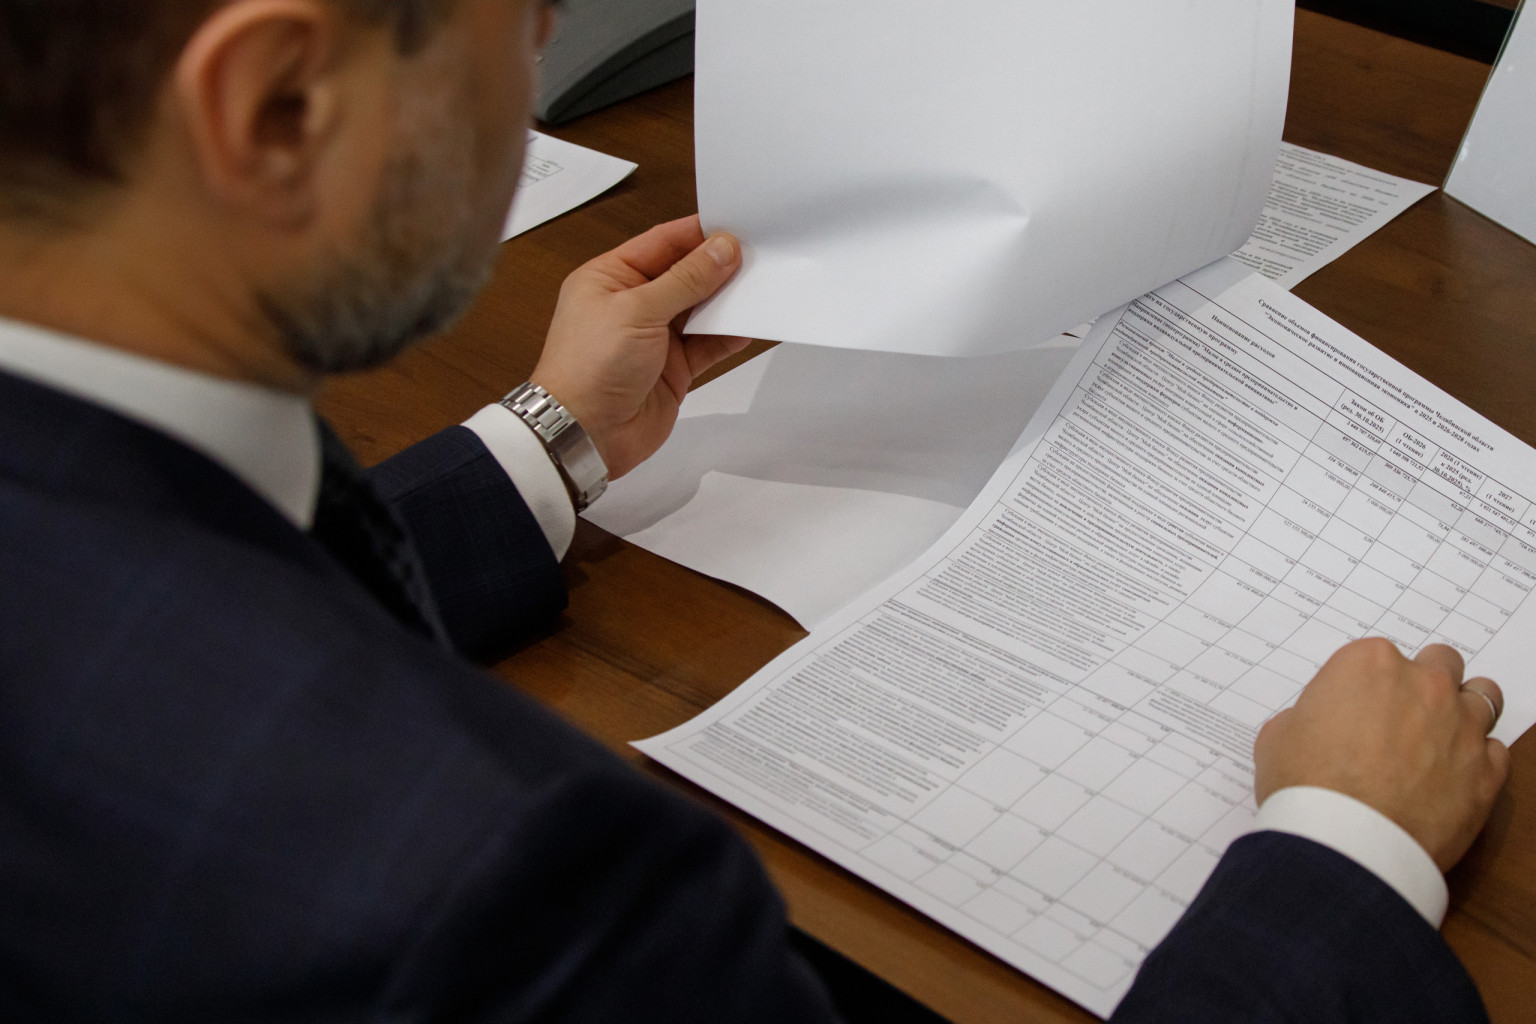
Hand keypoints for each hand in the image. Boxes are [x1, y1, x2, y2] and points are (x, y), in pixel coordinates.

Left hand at [529, 215, 749, 478]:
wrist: (584, 434)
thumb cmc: (590, 366)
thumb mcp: (638, 310)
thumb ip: (686, 279)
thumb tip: (723, 248)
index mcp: (610, 277)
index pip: (662, 243)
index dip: (699, 234)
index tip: (737, 225)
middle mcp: (633, 303)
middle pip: (685, 274)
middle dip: (719, 266)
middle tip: (759, 254)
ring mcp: (654, 337)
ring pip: (700, 309)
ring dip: (727, 301)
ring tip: (761, 285)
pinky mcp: (673, 368)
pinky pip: (707, 345)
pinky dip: (727, 336)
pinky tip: (749, 325)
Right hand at [1254, 638, 1508, 871]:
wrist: (1345, 842)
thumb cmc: (1303, 783)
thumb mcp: (1279, 735)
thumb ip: (1310, 716)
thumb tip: (1322, 729)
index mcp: (1369, 664)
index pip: (1378, 656)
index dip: (1366, 684)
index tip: (1356, 707)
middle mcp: (1424, 685)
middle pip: (1442, 662)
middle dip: (1425, 684)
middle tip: (1402, 716)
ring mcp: (1462, 726)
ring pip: (1483, 697)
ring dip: (1463, 712)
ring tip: (1439, 739)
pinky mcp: (1487, 773)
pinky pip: (1496, 752)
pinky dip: (1478, 759)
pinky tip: (1452, 777)